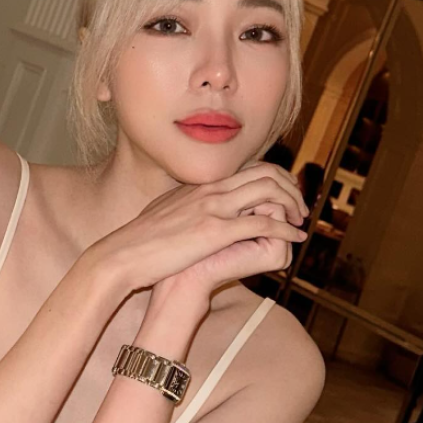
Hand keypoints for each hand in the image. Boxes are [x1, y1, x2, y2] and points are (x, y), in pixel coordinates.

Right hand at [88, 161, 308, 293]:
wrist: (121, 255)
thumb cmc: (138, 242)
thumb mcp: (162, 214)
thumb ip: (181, 206)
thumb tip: (186, 208)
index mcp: (198, 185)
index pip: (247, 167)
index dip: (273, 178)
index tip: (284, 195)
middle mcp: (209, 189)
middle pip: (265, 172)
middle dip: (291, 187)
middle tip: (301, 207)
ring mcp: (213, 208)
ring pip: (269, 191)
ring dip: (293, 205)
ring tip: (301, 221)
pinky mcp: (215, 231)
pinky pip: (262, 223)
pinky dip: (286, 229)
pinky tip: (296, 239)